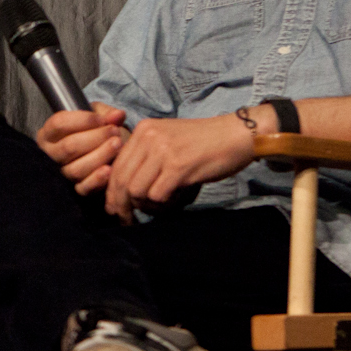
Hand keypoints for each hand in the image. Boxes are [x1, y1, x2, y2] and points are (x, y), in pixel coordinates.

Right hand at [37, 103, 130, 192]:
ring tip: (118, 145)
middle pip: (69, 146)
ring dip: (100, 155)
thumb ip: (107, 113)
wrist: (105, 154)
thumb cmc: (97, 132)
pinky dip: (96, 179)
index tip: (103, 120)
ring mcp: (60, 173)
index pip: (59, 123)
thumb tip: (117, 115)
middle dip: (96, 137)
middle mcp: (50, 154)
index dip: (84, 120)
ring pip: (76, 168)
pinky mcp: (73, 190)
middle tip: (115, 132)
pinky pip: (82, 188)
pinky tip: (109, 170)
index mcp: (49, 133)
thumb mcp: (99, 117)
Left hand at [103, 114, 255, 219]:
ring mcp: (163, 151)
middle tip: (127, 220)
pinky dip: (163, 205)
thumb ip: (145, 158)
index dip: (112, 192)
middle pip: (121, 180)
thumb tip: (124, 190)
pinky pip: (157, 196)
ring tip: (161, 205)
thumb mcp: (167, 140)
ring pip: (136, 190)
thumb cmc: (204, 143)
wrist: (237, 135)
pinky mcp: (178, 166)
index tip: (116, 209)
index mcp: (143, 130)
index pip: (116, 166)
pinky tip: (175, 199)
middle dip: (121, 205)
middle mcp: (149, 137)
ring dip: (146, 206)